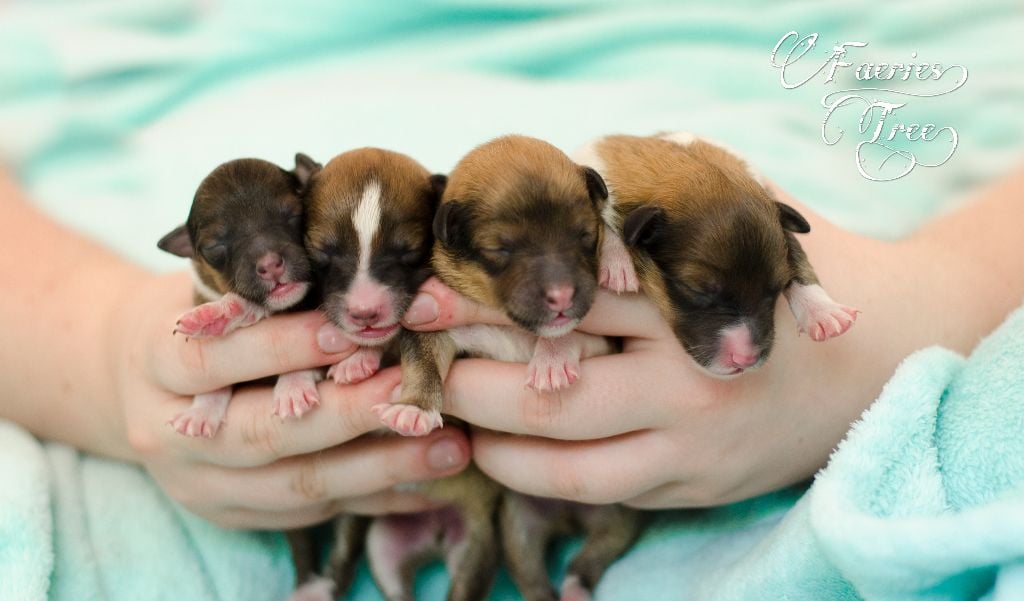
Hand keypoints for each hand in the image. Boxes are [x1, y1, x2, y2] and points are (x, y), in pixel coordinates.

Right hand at [110, 272, 470, 527]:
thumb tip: (356, 282)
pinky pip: (317, 511)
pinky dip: (378, 498)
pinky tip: (434, 483)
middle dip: (348, 414)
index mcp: (154, 365)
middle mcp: (169, 436)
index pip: (214, 360)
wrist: (141, 384)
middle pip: (264, 433)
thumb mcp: (211, 286)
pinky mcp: (238, 515)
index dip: (280, 348)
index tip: (347, 331)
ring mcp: (203, 486)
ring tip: (449, 444)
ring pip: (298, 485)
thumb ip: (265, 289)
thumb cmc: (200, 316)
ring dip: (381, 467)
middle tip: (415, 393)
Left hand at [400, 182, 994, 508]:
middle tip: (413, 358)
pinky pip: (593, 492)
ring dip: (487, 436)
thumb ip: (664, 197)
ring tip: (439, 409)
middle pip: (551, 384)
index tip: (425, 292)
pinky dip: (532, 473)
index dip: (487, 294)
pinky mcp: (693, 487)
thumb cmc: (792, 274)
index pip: (569, 296)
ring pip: (562, 455)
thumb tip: (572, 167)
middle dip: (466, 373)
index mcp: (692, 299)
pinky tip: (493, 448)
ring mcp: (691, 443)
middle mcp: (690, 377)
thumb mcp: (739, 220)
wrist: (884, 359)